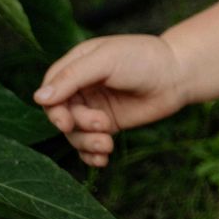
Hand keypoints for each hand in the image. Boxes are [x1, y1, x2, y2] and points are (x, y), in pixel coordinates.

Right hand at [34, 34, 190, 166]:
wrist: (179, 75)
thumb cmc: (144, 59)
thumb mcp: (107, 60)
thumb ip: (73, 77)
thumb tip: (38, 98)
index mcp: (78, 64)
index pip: (50, 89)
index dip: (53, 107)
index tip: (65, 120)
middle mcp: (82, 87)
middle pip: (61, 114)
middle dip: (77, 124)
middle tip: (101, 125)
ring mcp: (94, 106)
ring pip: (74, 133)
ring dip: (86, 142)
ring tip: (107, 144)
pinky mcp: (108, 124)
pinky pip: (89, 144)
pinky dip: (91, 155)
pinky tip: (103, 160)